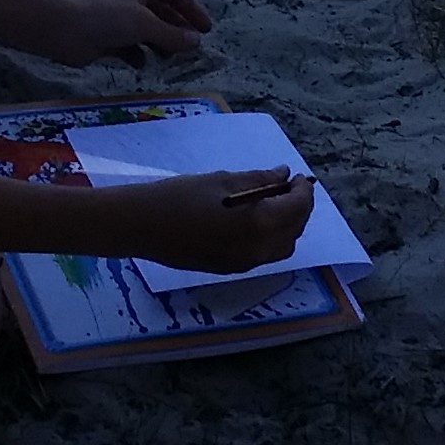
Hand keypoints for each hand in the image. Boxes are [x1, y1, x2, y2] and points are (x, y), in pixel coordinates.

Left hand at [39, 0, 213, 69]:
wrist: (65, 30)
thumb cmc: (107, 18)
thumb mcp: (145, 24)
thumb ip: (172, 34)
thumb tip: (197, 42)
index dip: (192, 9)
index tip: (205, 30)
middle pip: (164, 13)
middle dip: (178, 30)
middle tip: (190, 49)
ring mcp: (120, 19)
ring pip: (149, 32)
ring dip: (160, 44)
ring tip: (168, 58)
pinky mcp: (109, 39)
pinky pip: (132, 47)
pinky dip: (139, 55)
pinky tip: (141, 64)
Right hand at [123, 170, 313, 275]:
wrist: (142, 226)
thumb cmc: (180, 196)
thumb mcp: (223, 180)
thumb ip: (259, 179)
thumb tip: (283, 175)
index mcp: (259, 225)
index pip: (297, 208)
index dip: (302, 191)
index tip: (297, 176)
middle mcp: (258, 250)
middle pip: (294, 232)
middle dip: (298, 209)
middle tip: (287, 187)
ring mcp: (244, 264)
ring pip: (281, 247)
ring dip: (286, 226)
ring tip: (272, 202)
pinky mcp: (230, 269)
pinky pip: (262, 255)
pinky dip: (269, 237)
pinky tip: (254, 219)